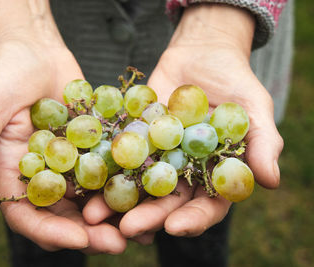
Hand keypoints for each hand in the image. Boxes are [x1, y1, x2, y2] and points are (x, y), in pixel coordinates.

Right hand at [0, 0, 126, 253]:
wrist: (37, 51)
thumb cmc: (6, 74)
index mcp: (15, 176)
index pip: (28, 215)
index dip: (51, 232)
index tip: (81, 240)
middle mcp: (44, 177)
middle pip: (66, 216)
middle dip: (91, 234)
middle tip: (119, 244)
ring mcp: (71, 166)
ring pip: (92, 201)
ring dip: (115, 217)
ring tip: (142, 230)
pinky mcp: (93, 150)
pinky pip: (111, 172)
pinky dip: (128, 185)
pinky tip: (151, 194)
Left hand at [83, 4, 282, 238]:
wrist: (200, 55)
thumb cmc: (235, 82)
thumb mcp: (253, 108)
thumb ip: (263, 142)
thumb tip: (271, 181)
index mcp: (213, 175)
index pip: (207, 206)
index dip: (193, 219)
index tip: (175, 227)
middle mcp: (183, 173)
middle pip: (166, 202)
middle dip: (148, 217)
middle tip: (127, 229)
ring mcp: (156, 157)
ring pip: (137, 185)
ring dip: (117, 202)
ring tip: (95, 215)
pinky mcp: (135, 139)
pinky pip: (117, 156)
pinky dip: (102, 168)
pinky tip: (85, 178)